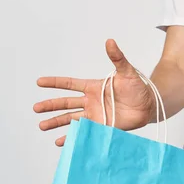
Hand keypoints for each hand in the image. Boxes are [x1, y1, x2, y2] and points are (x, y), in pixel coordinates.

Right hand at [34, 40, 154, 145]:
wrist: (148, 106)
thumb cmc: (138, 88)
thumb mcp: (127, 72)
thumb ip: (117, 58)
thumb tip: (110, 41)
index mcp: (93, 87)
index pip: (70, 84)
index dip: (55, 83)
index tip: (39, 82)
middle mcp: (90, 101)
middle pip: (65, 103)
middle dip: (50, 106)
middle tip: (35, 109)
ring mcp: (95, 115)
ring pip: (71, 118)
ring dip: (56, 122)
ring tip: (42, 126)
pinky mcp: (101, 126)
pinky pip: (84, 132)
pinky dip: (72, 137)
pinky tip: (61, 142)